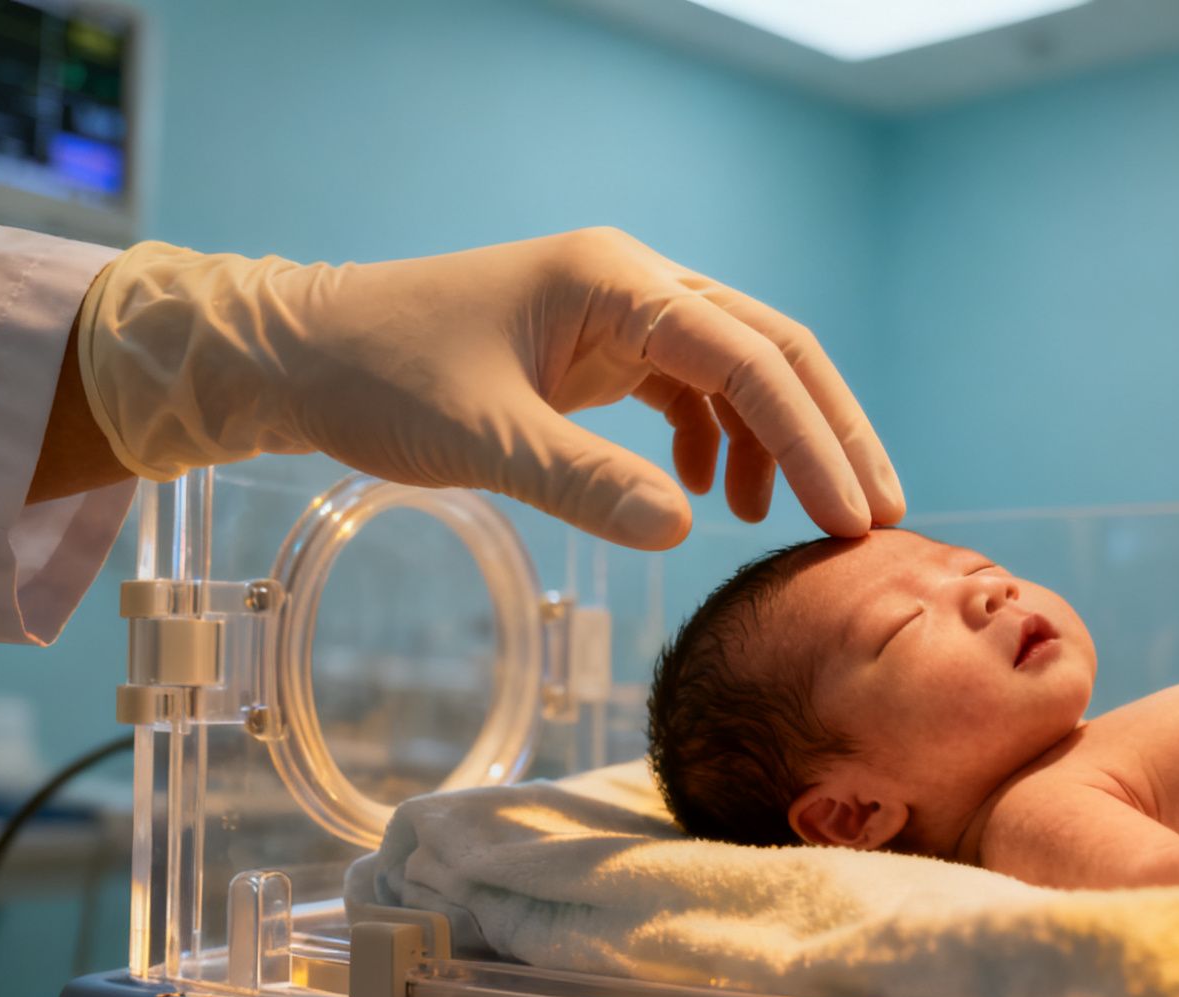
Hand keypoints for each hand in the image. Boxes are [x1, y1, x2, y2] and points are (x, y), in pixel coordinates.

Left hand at [75, 228, 904, 548]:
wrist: (300, 353)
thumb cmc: (378, 378)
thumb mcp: (483, 440)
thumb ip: (586, 485)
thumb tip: (690, 534)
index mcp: (614, 281)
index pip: (750, 358)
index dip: (812, 441)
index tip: (853, 518)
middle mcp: (633, 283)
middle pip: (771, 351)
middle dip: (828, 434)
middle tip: (878, 518)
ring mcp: (620, 313)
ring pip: (738, 373)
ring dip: (780, 445)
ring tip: (800, 527)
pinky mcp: (600, 348)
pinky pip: (690, 392)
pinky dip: (717, 446)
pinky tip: (710, 504)